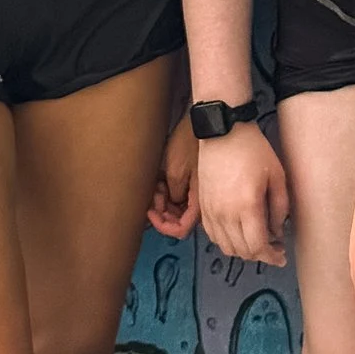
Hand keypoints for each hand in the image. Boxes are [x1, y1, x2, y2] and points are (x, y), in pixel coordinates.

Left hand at [148, 112, 199, 237]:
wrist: (202, 124)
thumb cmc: (190, 144)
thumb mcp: (175, 172)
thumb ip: (174, 197)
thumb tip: (171, 208)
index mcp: (200, 201)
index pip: (181, 229)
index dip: (164, 226)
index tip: (151, 214)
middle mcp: (201, 200)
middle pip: (179, 221)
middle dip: (162, 212)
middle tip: (153, 196)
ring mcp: (198, 191)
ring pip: (177, 209)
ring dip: (163, 201)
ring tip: (157, 184)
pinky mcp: (195, 182)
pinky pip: (179, 196)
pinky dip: (168, 192)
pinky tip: (162, 180)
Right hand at [196, 121, 290, 263]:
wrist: (222, 132)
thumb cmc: (253, 150)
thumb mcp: (277, 176)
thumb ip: (279, 208)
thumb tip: (277, 232)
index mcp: (247, 206)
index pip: (258, 246)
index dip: (271, 257)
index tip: (281, 257)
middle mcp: (225, 214)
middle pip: (242, 251)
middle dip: (260, 255)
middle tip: (274, 249)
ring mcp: (211, 211)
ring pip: (226, 247)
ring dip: (243, 251)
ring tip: (257, 242)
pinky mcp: (202, 206)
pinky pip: (212, 235)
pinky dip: (226, 241)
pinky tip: (238, 234)